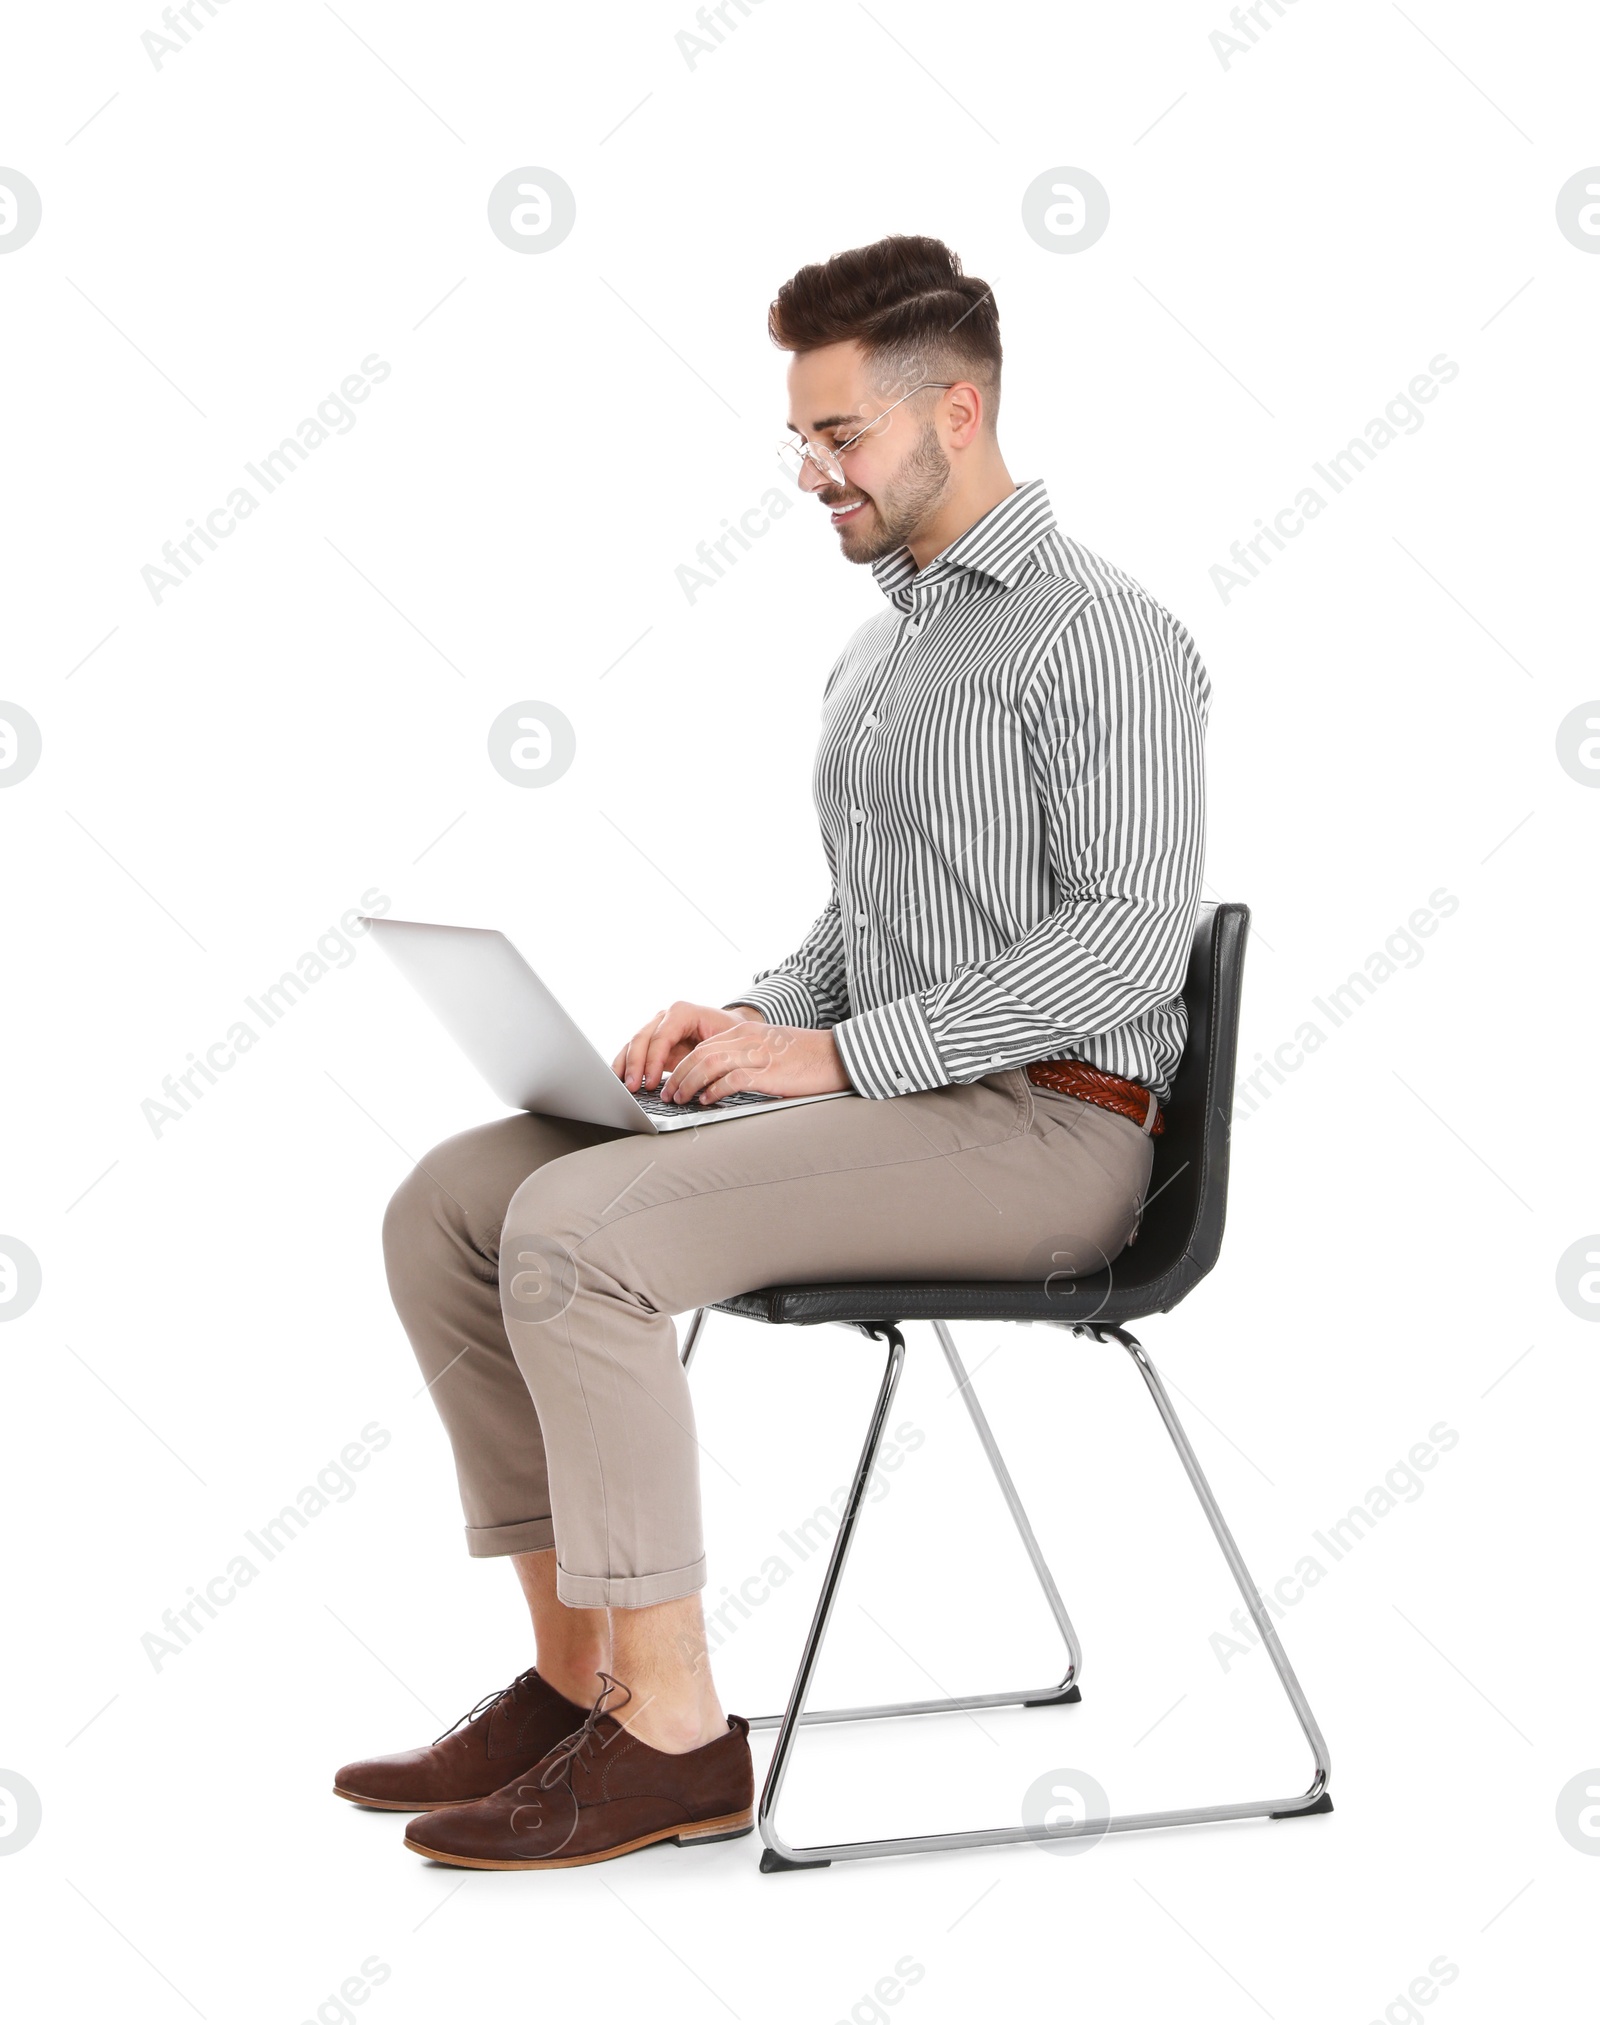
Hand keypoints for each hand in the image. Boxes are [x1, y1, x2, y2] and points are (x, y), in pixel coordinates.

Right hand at [612, 1001, 767, 1093]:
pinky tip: (621, 1080)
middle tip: (633, 1088)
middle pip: (642, 1038)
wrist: (731, 1026)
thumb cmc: (730, 1033)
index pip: (661, 1037)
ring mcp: (657, 1027)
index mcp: (683, 1012)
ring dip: (625, 1066)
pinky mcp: (653, 1042)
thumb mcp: (725, 1042)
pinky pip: (634, 1052)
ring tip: (623, 1087)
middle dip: (635, 1065)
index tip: (650, 1083)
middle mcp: (665, 1016)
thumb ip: (708, 1057)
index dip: (653, 1061)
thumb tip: (696, 1082)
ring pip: (633, 1044)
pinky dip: (626, 1066)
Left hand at [661, 1022, 849, 1106]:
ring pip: (708, 1064)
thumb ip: (744, 1058)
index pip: (702, 1045)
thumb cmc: (805, 1058)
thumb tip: (718, 1079)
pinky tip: (706, 1101)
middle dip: (678, 1075)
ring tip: (680, 1099)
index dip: (682, 1064)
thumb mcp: (768, 1050)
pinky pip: (731, 1080)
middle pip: (699, 1053)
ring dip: (689, 1083)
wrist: (836, 1056)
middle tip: (668, 1094)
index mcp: (745, 1032)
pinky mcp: (767, 1071)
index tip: (672, 1081)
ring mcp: (757, 1054)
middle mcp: (747, 1038)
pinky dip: (713, 1091)